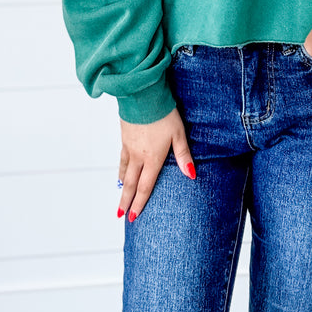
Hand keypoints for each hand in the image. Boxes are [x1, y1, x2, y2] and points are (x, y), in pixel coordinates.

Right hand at [117, 107, 194, 221]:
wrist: (142, 95)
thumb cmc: (164, 113)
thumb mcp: (178, 133)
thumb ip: (183, 155)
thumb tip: (191, 175)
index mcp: (152, 158)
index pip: (145, 186)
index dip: (139, 203)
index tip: (133, 217)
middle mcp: (138, 156)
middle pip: (130, 183)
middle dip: (126, 200)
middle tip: (121, 215)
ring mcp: (129, 146)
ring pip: (123, 171)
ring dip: (121, 186)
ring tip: (119, 196)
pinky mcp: (124, 136)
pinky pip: (121, 158)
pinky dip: (120, 168)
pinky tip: (121, 169)